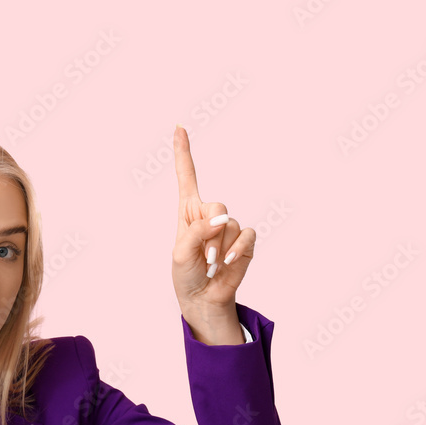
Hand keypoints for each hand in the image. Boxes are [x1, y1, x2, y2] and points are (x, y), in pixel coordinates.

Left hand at [171, 125, 254, 317]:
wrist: (202, 296)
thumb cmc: (185, 273)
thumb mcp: (180, 253)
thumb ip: (196, 232)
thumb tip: (222, 220)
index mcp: (188, 211)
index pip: (186, 176)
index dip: (183, 152)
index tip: (179, 127)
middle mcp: (208, 214)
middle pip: (217, 206)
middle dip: (210, 232)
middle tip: (203, 256)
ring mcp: (227, 228)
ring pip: (230, 225)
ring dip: (219, 248)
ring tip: (211, 263)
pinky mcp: (244, 241)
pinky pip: (246, 235)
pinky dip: (238, 249)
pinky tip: (229, 262)